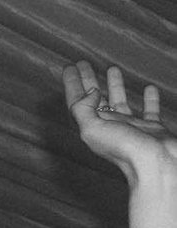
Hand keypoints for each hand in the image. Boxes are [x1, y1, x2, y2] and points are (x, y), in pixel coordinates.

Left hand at [65, 61, 172, 187]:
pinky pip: (149, 110)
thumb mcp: (93, 129)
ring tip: (112, 68)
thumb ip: (84, 110)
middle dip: (88, 81)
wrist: (157, 164)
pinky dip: (149, 98)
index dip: (72, 84)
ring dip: (114, 85)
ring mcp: (131, 127)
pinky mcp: (152, 128)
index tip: (69, 66)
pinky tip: (148, 88)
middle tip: (84, 63)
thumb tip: (91, 92)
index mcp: (93, 127)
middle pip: (95, 99)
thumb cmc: (124, 149)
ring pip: (120, 101)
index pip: (77, 101)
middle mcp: (109, 126)